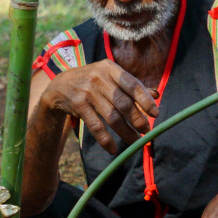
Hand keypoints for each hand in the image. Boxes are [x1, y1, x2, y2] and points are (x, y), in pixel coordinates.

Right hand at [41, 61, 158, 152]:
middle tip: (147, 132)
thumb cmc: (93, 81)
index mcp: (111, 68)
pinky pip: (95, 126)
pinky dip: (105, 140)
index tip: (156, 114)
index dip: (145, 99)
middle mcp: (99, 78)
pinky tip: (113, 149)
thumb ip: (132, 86)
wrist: (60, 86)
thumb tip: (156, 95)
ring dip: (125, 132)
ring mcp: (87, 92)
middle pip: (123, 103)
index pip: (132, 84)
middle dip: (137, 119)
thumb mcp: (110, 77)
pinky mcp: (78, 106)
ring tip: (135, 142)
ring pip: (112, 117)